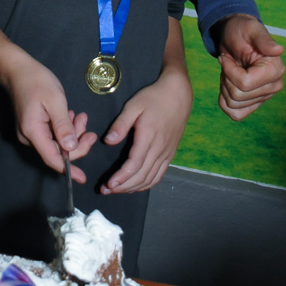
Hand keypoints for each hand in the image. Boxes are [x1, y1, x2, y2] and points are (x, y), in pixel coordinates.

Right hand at [4, 51, 96, 180]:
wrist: (17, 69)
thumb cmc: (37, 81)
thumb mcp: (55, 101)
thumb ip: (63, 126)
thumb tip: (71, 148)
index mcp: (33, 132)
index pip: (52, 158)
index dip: (68, 169)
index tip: (82, 178)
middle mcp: (29, 137)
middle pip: (57, 151)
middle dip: (76, 143)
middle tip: (89, 128)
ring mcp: (29, 132)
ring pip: (57, 142)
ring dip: (72, 133)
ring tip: (81, 116)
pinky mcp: (33, 127)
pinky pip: (52, 135)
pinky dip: (65, 128)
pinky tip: (70, 115)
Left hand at [101, 64, 192, 193]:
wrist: (178, 94)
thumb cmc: (153, 97)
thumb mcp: (133, 105)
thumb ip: (121, 124)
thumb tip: (108, 141)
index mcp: (149, 136)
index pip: (135, 164)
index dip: (122, 177)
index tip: (109, 184)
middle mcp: (160, 148)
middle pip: (142, 175)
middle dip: (124, 186)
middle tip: (107, 190)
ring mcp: (167, 152)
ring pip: (151, 178)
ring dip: (134, 188)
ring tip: (118, 190)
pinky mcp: (170, 153)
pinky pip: (160, 174)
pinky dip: (147, 183)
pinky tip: (136, 186)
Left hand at [216, 14, 284, 119]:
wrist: (235, 38)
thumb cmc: (242, 31)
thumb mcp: (250, 30)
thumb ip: (264, 40)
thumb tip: (279, 50)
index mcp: (275, 70)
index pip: (244, 83)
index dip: (229, 71)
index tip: (226, 58)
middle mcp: (274, 86)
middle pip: (237, 95)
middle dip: (226, 77)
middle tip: (228, 63)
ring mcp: (264, 97)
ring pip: (233, 105)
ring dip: (224, 87)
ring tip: (230, 71)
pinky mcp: (254, 103)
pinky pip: (235, 114)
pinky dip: (225, 100)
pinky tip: (228, 84)